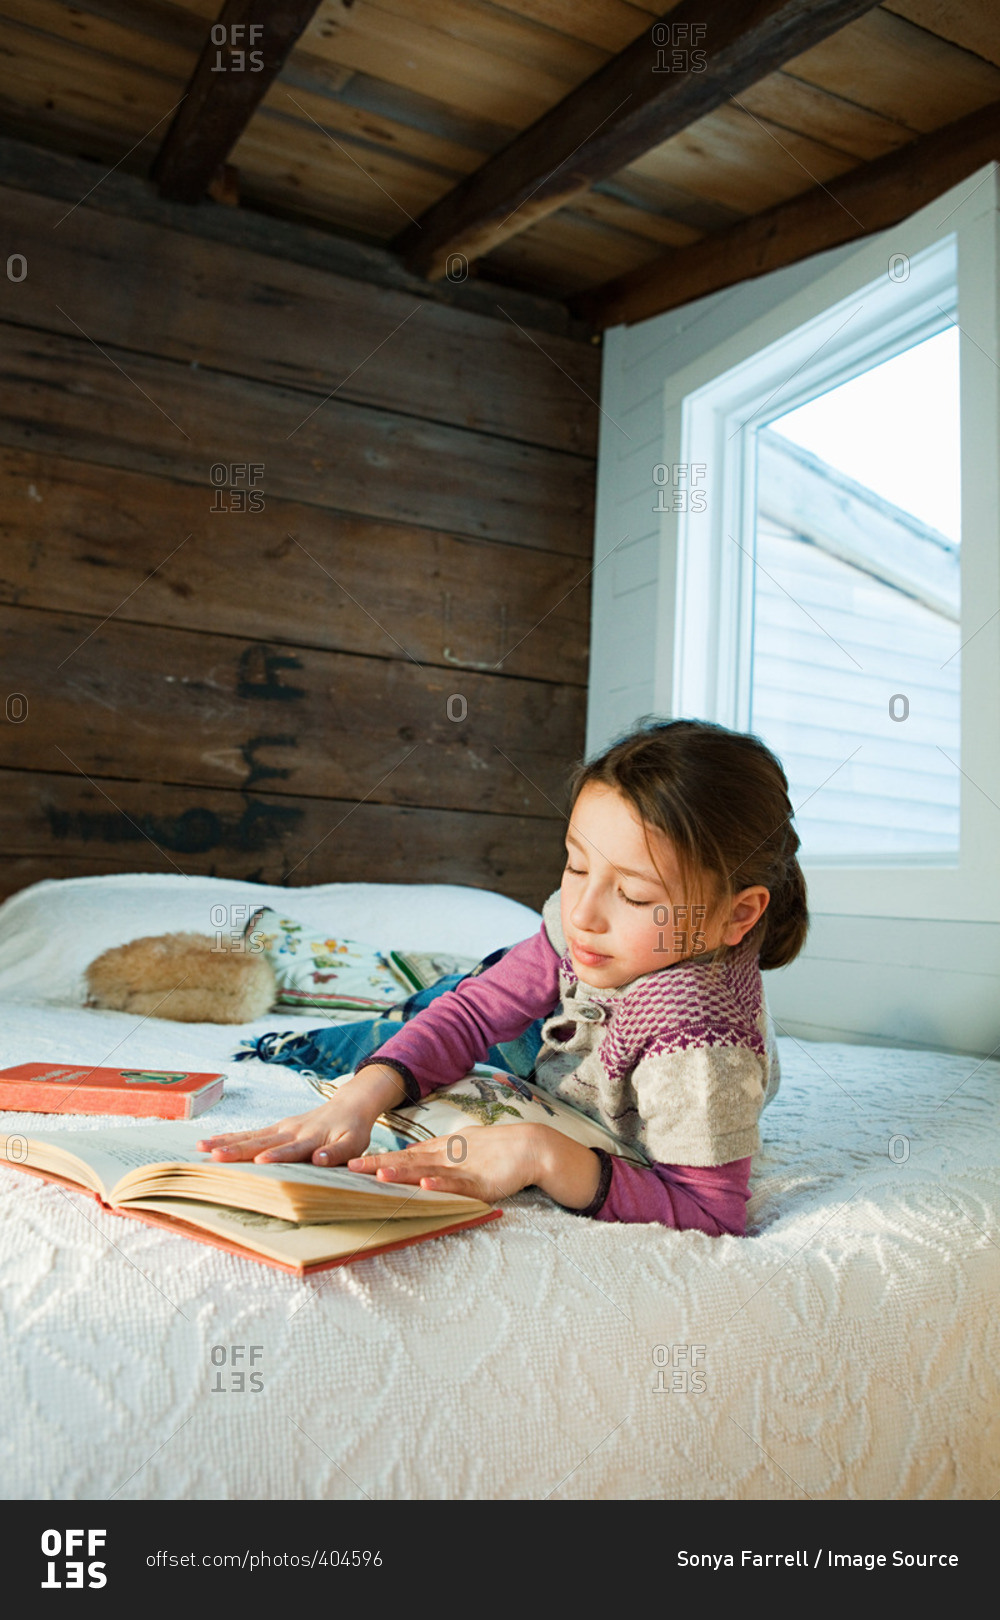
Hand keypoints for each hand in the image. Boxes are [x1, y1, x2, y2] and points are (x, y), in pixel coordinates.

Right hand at [196, 1065, 405, 1165]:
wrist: (349, 1105)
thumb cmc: (352, 1130)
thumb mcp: (354, 1143)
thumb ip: (338, 1153)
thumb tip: (320, 1160)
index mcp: (311, 1138)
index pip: (292, 1149)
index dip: (277, 1155)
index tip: (260, 1161)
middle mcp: (292, 1131)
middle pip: (262, 1142)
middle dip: (238, 1149)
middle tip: (214, 1156)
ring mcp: (281, 1128)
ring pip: (250, 1136)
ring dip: (226, 1142)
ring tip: (201, 1148)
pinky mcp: (275, 1128)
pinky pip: (250, 1133)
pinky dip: (229, 1137)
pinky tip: (210, 1142)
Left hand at [347, 1123, 545, 1203]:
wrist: (531, 1146)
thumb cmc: (496, 1148)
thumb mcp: (460, 1145)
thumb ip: (434, 1150)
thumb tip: (407, 1153)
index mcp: (441, 1150)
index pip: (404, 1155)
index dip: (379, 1159)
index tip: (352, 1163)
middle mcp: (447, 1157)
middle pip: (408, 1161)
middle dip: (379, 1165)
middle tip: (352, 1168)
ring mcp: (463, 1169)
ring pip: (428, 1171)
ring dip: (404, 1173)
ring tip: (379, 1175)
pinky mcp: (481, 1183)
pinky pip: (458, 1185)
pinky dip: (442, 1185)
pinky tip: (426, 1186)